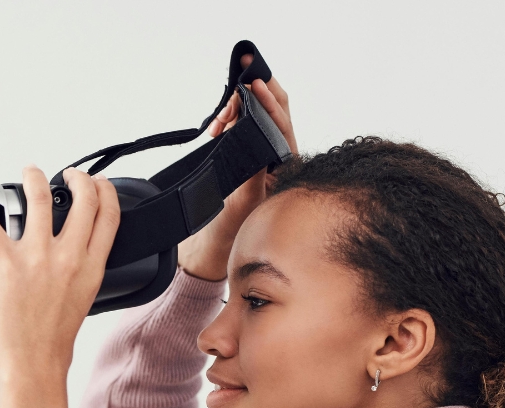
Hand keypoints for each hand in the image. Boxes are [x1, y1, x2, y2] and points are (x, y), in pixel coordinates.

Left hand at [0, 165, 120, 407]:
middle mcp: (68, 257)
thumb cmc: (53, 340)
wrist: (33, 364)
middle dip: (77, 177)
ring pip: (40, 197)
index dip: (105, 189)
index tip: (97, 183)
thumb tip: (75, 250)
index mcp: (91, 267)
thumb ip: (82, 270)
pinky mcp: (6, 263)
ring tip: (29, 172)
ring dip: (34, 176)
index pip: (109, 214)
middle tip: (66, 176)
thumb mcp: (83, 299)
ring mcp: (37, 258)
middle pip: (83, 198)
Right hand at [177, 54, 297, 280]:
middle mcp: (280, 158)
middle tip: (244, 68)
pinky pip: (242, 127)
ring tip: (222, 113)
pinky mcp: (247, 154)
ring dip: (238, 106)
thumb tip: (259, 136)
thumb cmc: (235, 227)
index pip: (283, 126)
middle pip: (276, 111)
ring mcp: (263, 155)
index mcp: (288, 168)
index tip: (255, 85)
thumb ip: (254, 170)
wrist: (216, 243)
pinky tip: (217, 125)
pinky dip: (228, 119)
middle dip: (259, 90)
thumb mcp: (247, 200)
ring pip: (256, 116)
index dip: (270, 102)